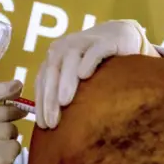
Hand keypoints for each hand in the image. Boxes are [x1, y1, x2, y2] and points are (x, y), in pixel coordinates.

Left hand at [35, 19, 157, 128]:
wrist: (122, 37)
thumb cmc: (96, 64)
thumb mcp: (77, 78)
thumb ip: (66, 93)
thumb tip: (54, 127)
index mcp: (55, 57)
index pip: (43, 80)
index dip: (41, 103)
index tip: (43, 126)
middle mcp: (65, 47)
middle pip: (52, 71)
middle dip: (50, 97)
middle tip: (52, 122)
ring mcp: (85, 41)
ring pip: (70, 59)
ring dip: (66, 80)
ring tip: (64, 102)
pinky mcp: (105, 41)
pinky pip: (94, 50)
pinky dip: (88, 61)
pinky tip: (84, 75)